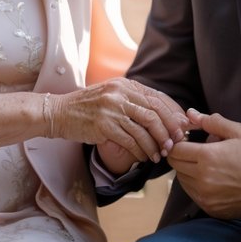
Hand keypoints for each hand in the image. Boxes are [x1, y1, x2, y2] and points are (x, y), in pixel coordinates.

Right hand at [51, 79, 187, 164]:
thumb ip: (132, 100)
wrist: (59, 112)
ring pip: (144, 128)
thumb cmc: (87, 107)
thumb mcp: (111, 94)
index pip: (157, 98)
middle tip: (174, 144)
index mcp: (125, 84)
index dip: (173, 114)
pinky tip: (144, 157)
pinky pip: (130, 141)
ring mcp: (112, 109)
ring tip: (160, 155)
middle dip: (168, 130)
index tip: (181, 127)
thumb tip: (159, 115)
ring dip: (155, 144)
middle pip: (154, 113)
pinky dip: (140, 151)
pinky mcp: (104, 126)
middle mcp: (120, 93)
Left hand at [166, 108, 240, 219]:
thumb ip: (212, 121)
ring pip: (182, 181)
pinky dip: (197, 186)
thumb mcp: (239, 132)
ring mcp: (207, 197)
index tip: (188, 140)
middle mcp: (204, 179)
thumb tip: (191, 114)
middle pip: (176, 166)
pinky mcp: (212, 209)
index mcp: (208, 157)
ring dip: (188, 171)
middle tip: (197, 151)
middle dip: (182, 156)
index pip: (175, 150)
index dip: (179, 142)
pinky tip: (213, 179)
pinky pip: (194, 195)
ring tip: (208, 165)